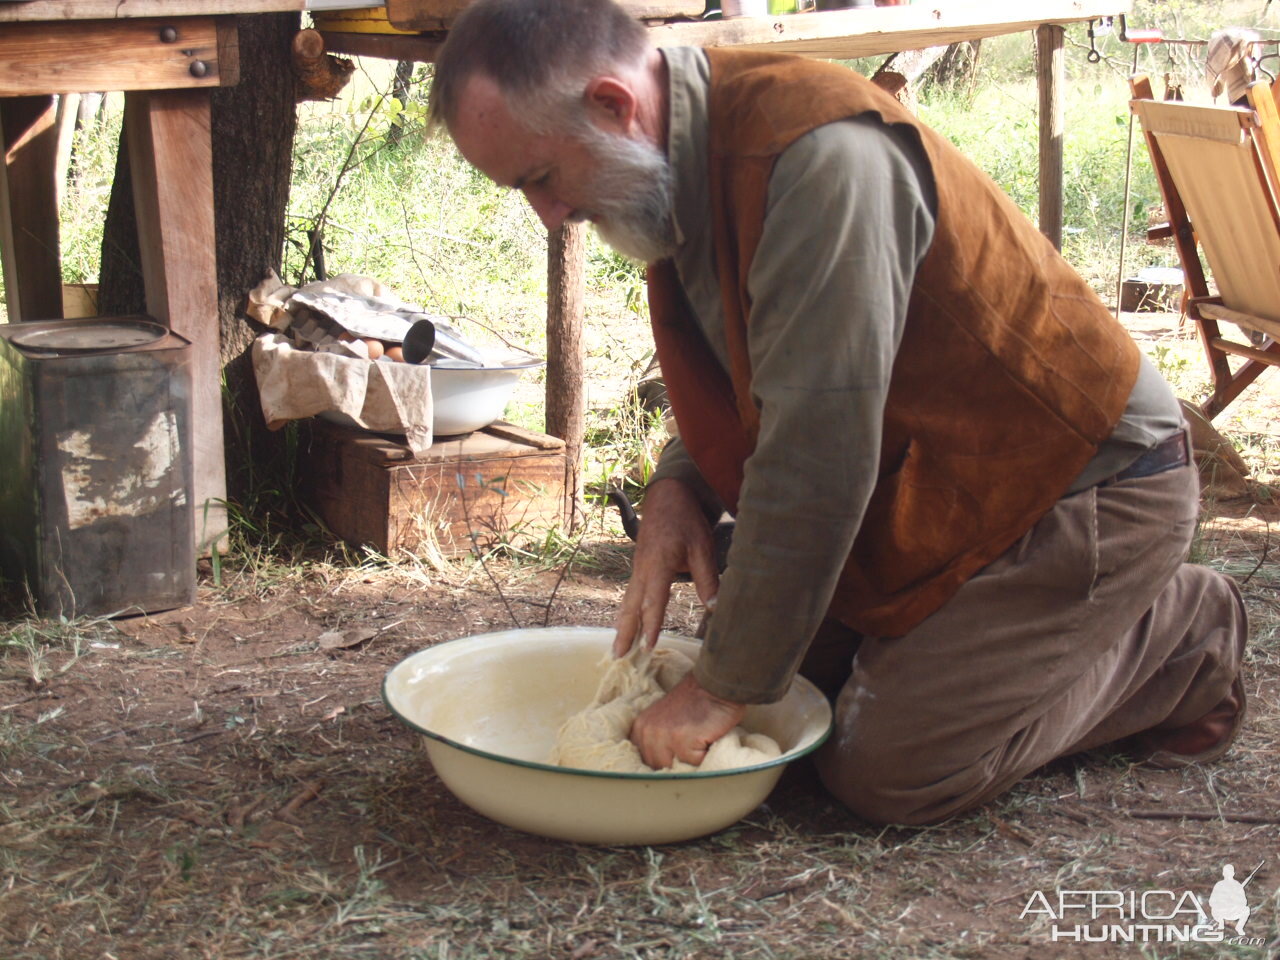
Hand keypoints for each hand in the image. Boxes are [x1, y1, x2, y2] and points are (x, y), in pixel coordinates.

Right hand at [613, 478, 719, 657]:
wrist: (667, 495)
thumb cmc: (686, 520)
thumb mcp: (702, 547)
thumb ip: (707, 578)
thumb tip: (714, 607)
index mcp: (658, 565)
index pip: (654, 601)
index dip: (651, 626)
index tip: (648, 648)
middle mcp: (642, 569)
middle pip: (632, 607)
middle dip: (625, 633)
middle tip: (619, 657)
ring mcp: (638, 568)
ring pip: (628, 602)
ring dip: (623, 625)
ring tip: (618, 648)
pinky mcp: (639, 566)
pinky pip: (630, 594)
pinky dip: (626, 612)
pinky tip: (625, 623)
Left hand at [630, 673, 746, 768]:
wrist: (714, 685)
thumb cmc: (695, 702)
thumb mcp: (664, 718)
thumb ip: (656, 738)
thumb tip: (660, 766)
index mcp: (640, 728)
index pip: (645, 760)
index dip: (664, 760)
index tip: (677, 751)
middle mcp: (647, 733)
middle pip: (660, 768)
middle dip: (678, 762)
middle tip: (693, 743)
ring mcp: (664, 737)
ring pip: (676, 768)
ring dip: (692, 759)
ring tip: (699, 740)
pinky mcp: (682, 741)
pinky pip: (695, 764)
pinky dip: (705, 755)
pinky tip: (707, 737)